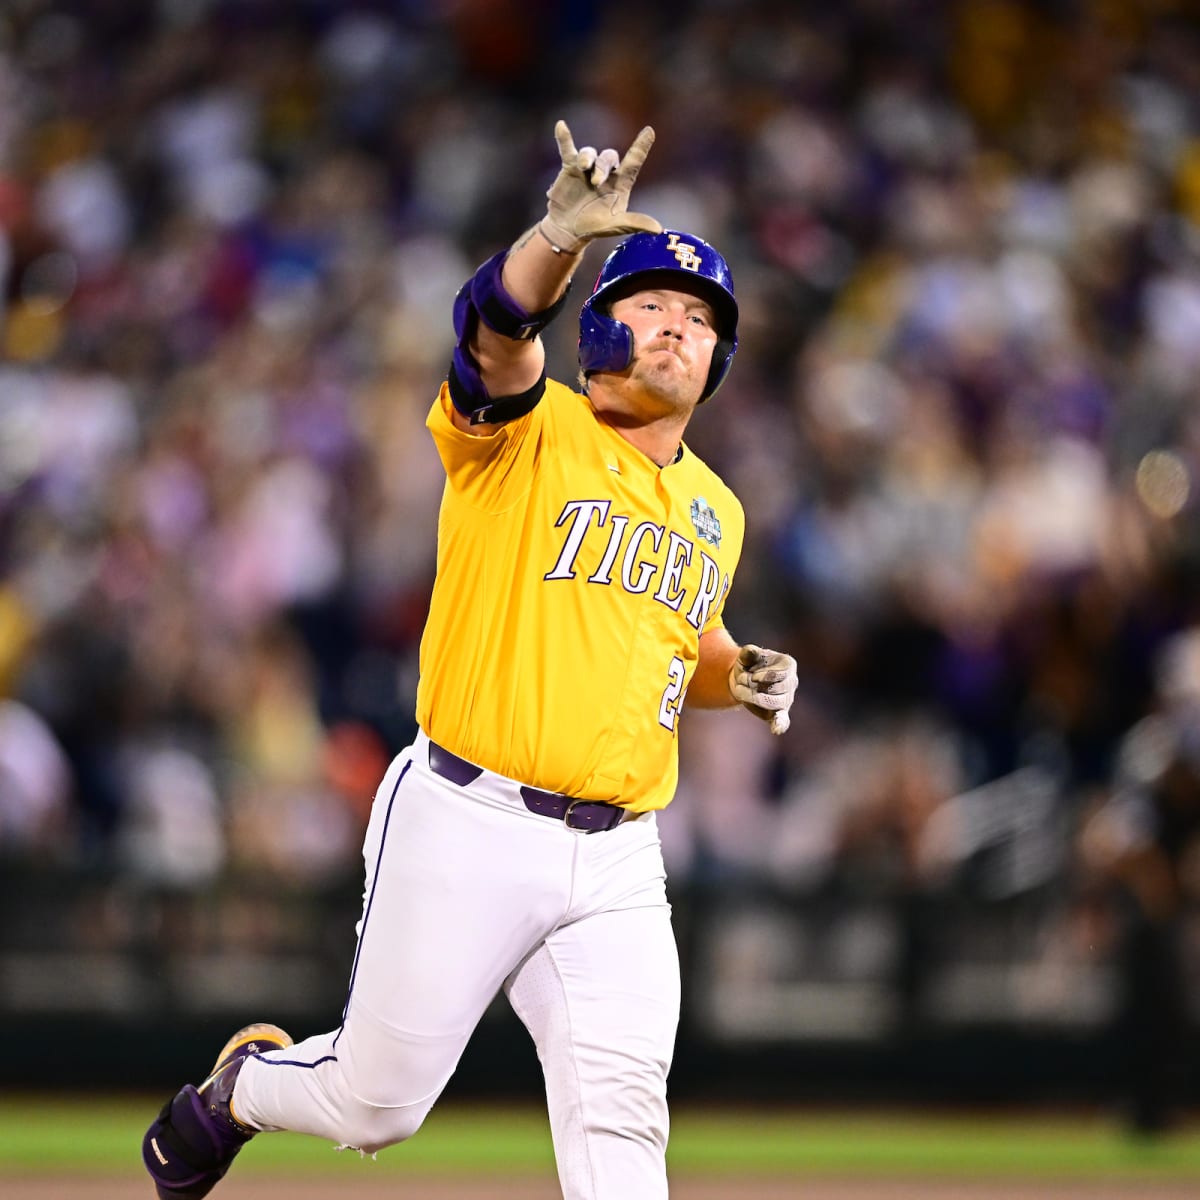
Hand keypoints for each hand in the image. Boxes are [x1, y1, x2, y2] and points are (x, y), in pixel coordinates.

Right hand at [539, 120, 662, 253]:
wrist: (567, 230)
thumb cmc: (594, 227)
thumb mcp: (615, 226)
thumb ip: (635, 223)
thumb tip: (659, 229)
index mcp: (620, 183)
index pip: (634, 161)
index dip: (641, 146)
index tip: (649, 131)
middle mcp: (605, 172)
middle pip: (608, 157)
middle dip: (602, 166)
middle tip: (596, 182)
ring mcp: (587, 169)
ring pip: (590, 153)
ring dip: (587, 158)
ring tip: (583, 168)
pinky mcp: (570, 168)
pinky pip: (568, 149)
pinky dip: (564, 139)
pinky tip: (561, 126)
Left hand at [728, 644, 797, 735]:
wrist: (741, 678)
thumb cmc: (748, 664)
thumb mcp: (746, 655)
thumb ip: (748, 653)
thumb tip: (750, 651)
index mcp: (788, 665)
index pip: (782, 673)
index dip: (765, 675)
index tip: (753, 676)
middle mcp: (791, 682)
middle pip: (778, 689)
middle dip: (755, 686)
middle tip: (741, 681)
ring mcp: (786, 699)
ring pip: (774, 702)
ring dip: (754, 698)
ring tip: (740, 691)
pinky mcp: (778, 712)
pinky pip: (782, 720)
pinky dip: (780, 724)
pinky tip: (776, 730)